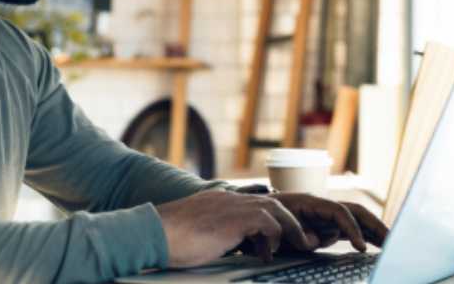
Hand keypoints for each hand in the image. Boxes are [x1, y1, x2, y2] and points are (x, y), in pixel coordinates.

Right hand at [155, 190, 320, 267]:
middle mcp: (228, 199)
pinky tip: (268, 254)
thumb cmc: (167, 238)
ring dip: (289, 228)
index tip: (276, 238)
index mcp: (218, 202)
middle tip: (298, 239)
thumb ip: (210, 234)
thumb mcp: (194, 234)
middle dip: (287, 221)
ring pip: (274, 208)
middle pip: (270, 201)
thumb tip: (215, 247)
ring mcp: (232, 206)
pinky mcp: (234, 218)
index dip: (269, 220)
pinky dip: (274, 237)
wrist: (154, 231)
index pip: (252, 205)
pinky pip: (268, 222)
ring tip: (296, 245)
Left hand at [267, 193, 388, 252]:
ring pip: (357, 220)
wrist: (259, 213)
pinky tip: (377, 244)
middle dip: (375, 224)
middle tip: (391, 240)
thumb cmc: (268, 217)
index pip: (340, 212)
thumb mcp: (280, 225)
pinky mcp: (328, 226)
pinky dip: (364, 235)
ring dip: (374, 230)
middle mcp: (324, 206)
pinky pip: (350, 229)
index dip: (352, 229)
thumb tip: (316, 240)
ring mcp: (328, 216)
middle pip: (356, 211)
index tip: (360, 247)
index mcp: (313, 201)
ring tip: (391, 243)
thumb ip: (299, 233)